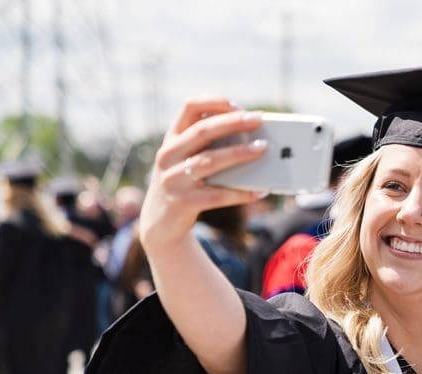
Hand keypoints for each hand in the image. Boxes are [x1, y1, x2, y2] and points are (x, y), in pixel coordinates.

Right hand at [140, 97, 267, 253]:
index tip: (239, 105)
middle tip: (258, 120)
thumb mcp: (187, 161)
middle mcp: (168, 155)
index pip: (189, 108)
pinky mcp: (182, 202)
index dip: (214, 102)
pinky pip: (217, 196)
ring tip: (262, 149)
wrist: (159, 224)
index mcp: (172, 139)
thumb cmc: (184, 186)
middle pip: (202, 131)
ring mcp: (173, 179)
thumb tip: (252, 137)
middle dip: (232, 123)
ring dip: (238, 153)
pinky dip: (240, 193)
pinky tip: (260, 191)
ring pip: (209, 160)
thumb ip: (208, 147)